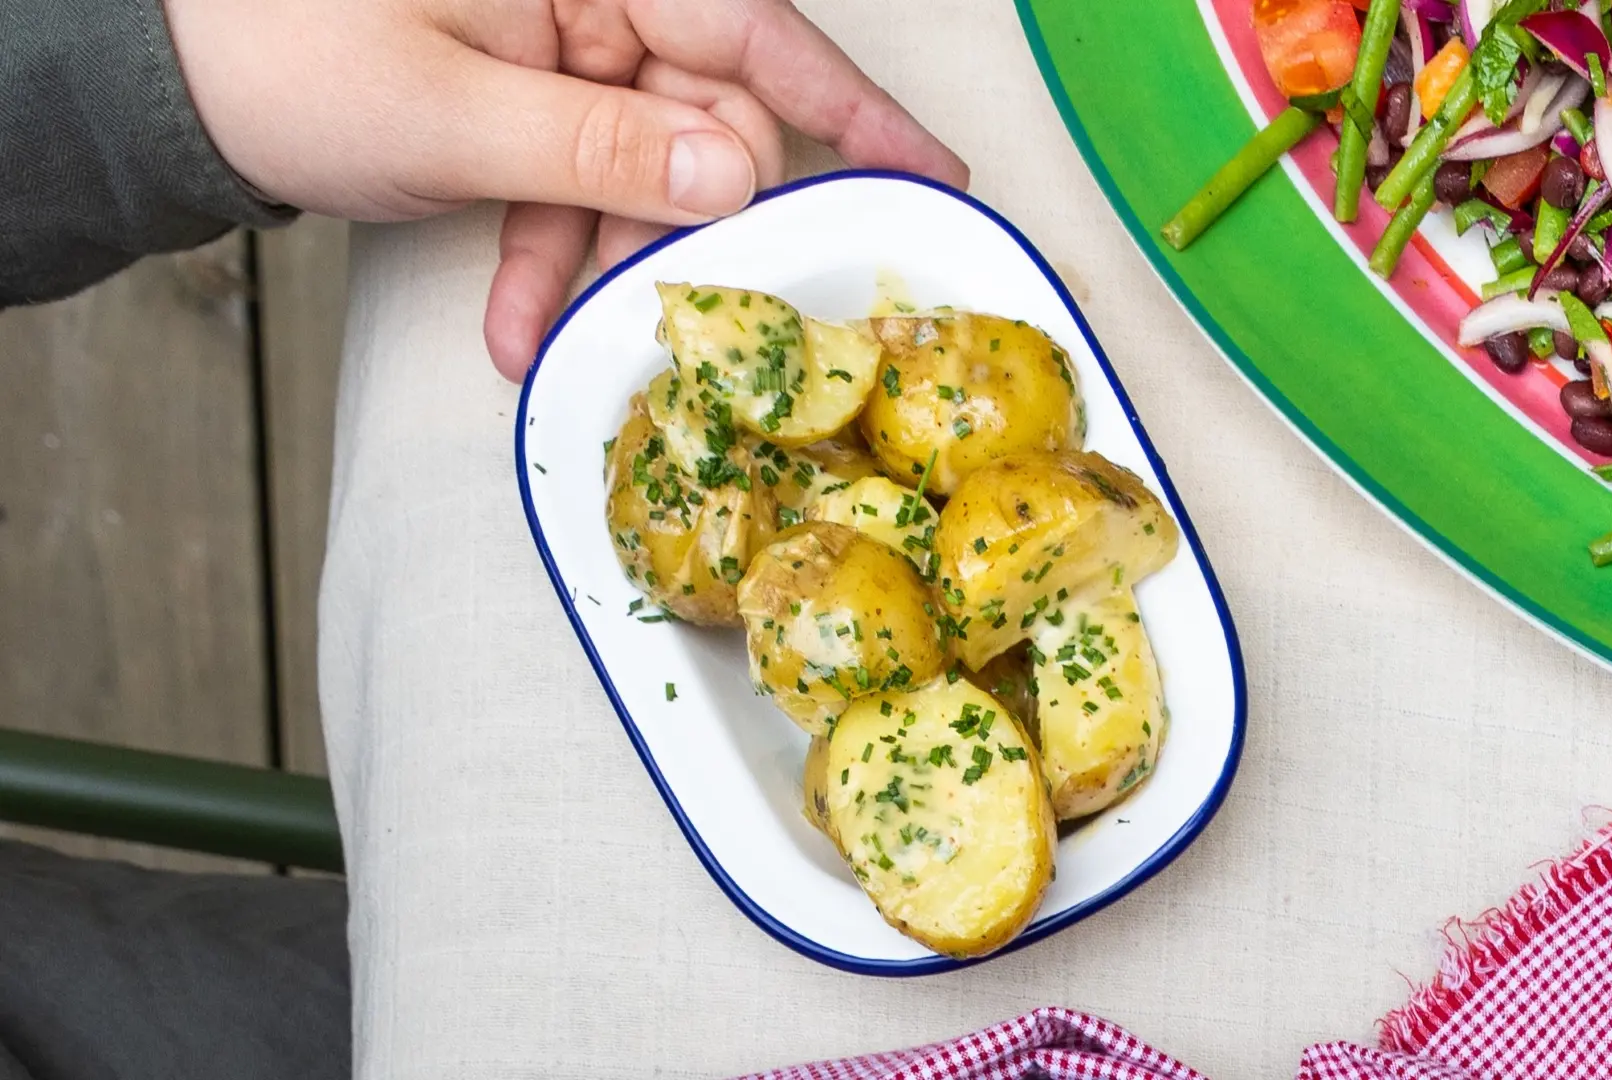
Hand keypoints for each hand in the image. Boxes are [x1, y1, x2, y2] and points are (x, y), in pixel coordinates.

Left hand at [163, 0, 967, 380]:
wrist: (167, 84)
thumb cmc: (281, 54)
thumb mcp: (450, 112)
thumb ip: (600, 150)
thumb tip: (735, 179)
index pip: (752, 24)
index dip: (854, 104)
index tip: (934, 175)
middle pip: (708, 114)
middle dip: (695, 221)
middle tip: (706, 313)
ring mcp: (560, 52)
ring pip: (640, 167)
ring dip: (608, 259)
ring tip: (568, 340)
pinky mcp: (528, 103)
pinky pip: (573, 184)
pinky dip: (552, 254)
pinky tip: (520, 324)